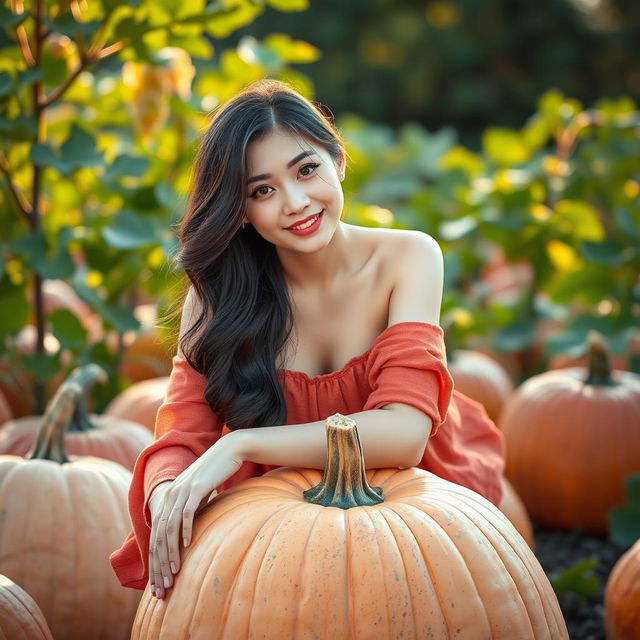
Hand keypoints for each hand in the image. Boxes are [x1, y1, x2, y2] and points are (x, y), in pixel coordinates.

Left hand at [147, 433, 245, 598]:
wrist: (227, 451)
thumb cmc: (214, 475)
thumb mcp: (199, 496)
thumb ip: (190, 511)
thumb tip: (187, 533)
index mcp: (168, 498)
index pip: (156, 536)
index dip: (155, 561)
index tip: (158, 582)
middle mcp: (170, 495)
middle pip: (159, 536)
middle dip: (159, 564)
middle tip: (163, 585)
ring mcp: (182, 490)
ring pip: (170, 527)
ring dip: (171, 552)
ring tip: (173, 571)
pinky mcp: (196, 487)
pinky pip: (187, 512)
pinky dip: (185, 530)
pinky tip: (188, 545)